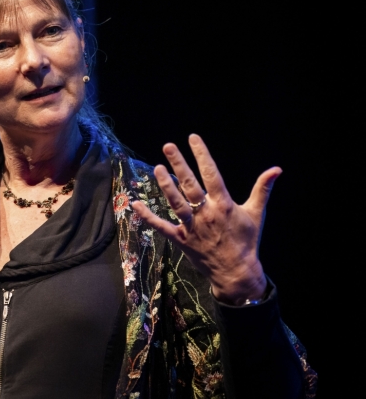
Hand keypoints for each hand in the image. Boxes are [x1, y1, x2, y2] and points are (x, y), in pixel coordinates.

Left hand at [131, 134, 279, 304]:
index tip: (193, 138)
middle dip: (179, 164)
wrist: (237, 272)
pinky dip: (148, 216)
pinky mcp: (181, 240)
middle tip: (168, 146)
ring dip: (165, 185)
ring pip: (176, 203)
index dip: (202, 155)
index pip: (212, 174)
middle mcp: (206, 214)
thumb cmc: (247, 240)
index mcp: (224, 205)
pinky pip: (161, 227)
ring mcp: (192, 227)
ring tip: (157, 168)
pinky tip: (135, 204)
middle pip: (190, 185)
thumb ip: (262, 189)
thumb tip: (276, 169)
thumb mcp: (256, 213)